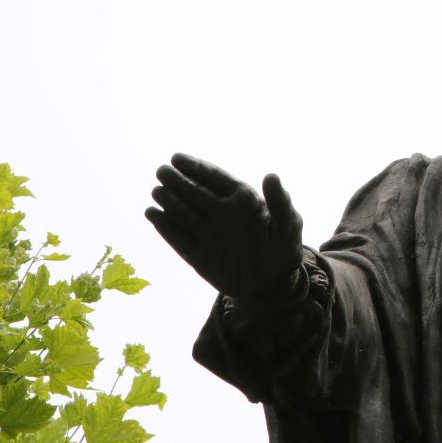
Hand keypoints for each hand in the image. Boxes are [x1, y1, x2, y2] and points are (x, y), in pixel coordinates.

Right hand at [145, 153, 305, 306]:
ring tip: (158, 191)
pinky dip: (165, 227)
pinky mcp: (198, 255)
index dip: (196, 167)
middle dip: (178, 180)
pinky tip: (152, 214)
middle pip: (194, 192)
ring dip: (169, 201)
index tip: (178, 158)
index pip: (214, 178)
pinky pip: (178, 239)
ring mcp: (208, 233)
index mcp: (241, 199)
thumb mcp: (289, 224)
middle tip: (162, 171)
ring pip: (184, 213)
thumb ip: (280, 202)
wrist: (273, 283)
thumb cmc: (283, 247)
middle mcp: (220, 212)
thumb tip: (271, 176)